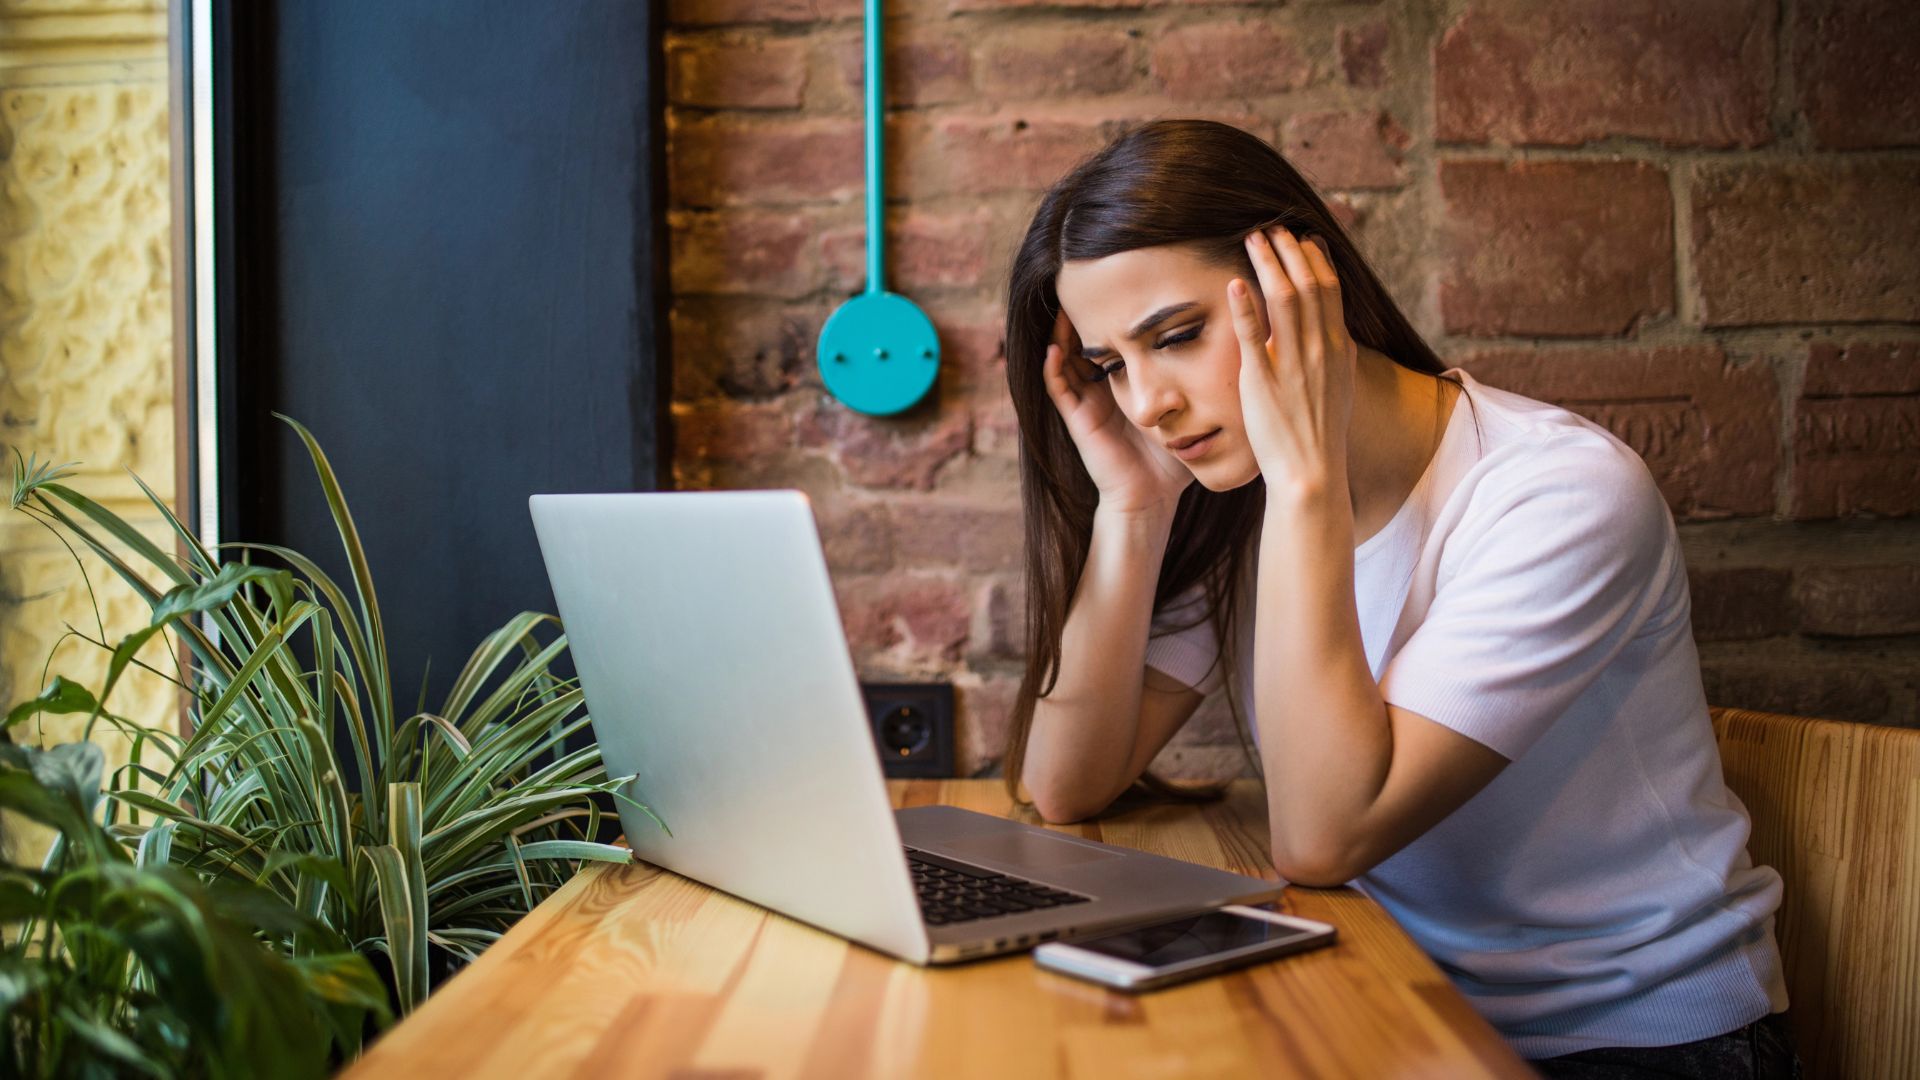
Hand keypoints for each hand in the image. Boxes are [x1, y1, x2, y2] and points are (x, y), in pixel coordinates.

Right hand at [1041, 307, 1194, 516]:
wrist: (1152, 496)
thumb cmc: (1172, 458)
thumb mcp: (1188, 411)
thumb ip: (1202, 386)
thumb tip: (1232, 356)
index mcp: (1127, 385)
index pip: (1116, 342)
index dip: (1115, 318)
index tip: (1122, 289)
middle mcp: (1102, 390)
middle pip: (1087, 342)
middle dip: (1087, 316)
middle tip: (1087, 286)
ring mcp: (1086, 403)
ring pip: (1066, 358)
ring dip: (1063, 333)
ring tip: (1066, 304)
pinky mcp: (1076, 419)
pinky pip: (1058, 387)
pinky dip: (1053, 367)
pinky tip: (1055, 347)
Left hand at [1228, 227, 1355, 499]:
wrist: (1311, 474)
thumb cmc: (1319, 438)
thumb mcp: (1336, 390)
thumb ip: (1332, 357)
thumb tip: (1330, 335)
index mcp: (1337, 350)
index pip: (1331, 290)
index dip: (1316, 260)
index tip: (1304, 239)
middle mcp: (1319, 350)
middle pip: (1308, 284)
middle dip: (1291, 251)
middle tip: (1273, 228)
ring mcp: (1291, 363)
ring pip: (1284, 299)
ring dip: (1268, 264)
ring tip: (1254, 239)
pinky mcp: (1262, 380)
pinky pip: (1252, 334)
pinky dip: (1243, 306)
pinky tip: (1233, 282)